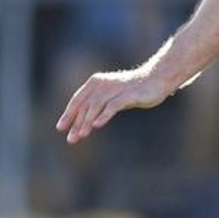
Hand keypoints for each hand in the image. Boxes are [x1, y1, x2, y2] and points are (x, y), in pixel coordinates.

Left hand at [56, 68, 171, 143]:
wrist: (157, 79)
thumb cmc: (133, 90)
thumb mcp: (113, 96)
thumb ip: (99, 105)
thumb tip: (84, 121)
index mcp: (96, 83)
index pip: (78, 99)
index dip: (69, 114)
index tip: (61, 128)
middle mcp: (103, 84)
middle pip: (85, 105)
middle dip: (76, 123)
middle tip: (71, 138)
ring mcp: (115, 89)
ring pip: (96, 106)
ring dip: (87, 121)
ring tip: (81, 135)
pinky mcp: (128, 94)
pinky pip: (113, 106)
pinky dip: (104, 115)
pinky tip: (97, 125)